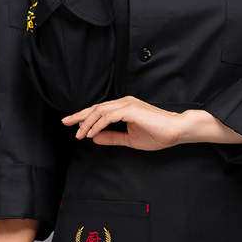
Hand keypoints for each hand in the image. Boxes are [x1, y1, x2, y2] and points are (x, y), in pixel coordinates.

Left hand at [62, 95, 185, 150]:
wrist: (176, 131)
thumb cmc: (158, 134)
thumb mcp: (129, 139)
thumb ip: (112, 137)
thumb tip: (94, 137)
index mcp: (123, 107)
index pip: (99, 111)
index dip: (84, 117)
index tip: (72, 124)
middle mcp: (123, 103)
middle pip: (96, 108)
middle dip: (79, 116)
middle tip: (65, 123)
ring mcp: (127, 104)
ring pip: (99, 111)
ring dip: (87, 123)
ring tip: (78, 134)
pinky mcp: (130, 110)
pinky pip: (108, 117)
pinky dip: (97, 125)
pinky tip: (91, 133)